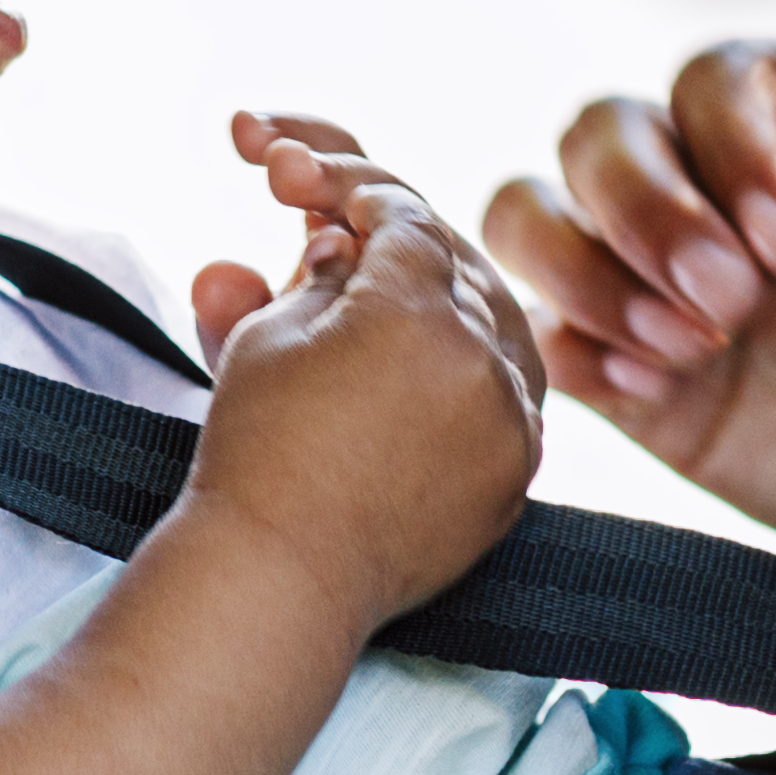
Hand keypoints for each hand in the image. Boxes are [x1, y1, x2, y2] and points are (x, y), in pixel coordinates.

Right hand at [175, 113, 539, 627]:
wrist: (280, 577)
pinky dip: (476, 373)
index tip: (331, 197)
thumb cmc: (258, 453)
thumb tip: (346, 246)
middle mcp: (482, 360)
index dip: (362, 197)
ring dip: (448, 305)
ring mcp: (510, 422)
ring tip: (389, 307)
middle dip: (406, 249)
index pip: (405, 220)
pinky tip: (428, 371)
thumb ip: (319, 273)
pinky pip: (512, 397)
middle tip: (356, 246)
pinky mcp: (517, 476)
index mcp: (416, 311)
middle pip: (458, 267)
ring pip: (497, 327)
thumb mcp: (270, 335)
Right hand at [479, 38, 775, 648]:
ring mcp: (690, 289)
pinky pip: (557, 343)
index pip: (721, 73)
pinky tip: (650, 384)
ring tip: (684, 337)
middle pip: (604, 131)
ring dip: (583, 262)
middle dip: (644, 203)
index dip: (731, 139)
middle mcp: (741, 185)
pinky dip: (568, 348)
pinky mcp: (663, 395)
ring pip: (543, 215)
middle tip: (736, 297)